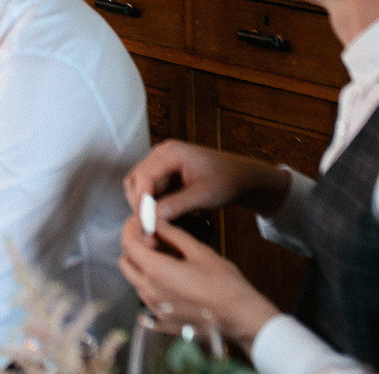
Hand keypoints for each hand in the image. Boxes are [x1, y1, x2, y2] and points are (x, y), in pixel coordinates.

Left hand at [119, 213, 279, 343]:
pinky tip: (168, 281)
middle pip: (126, 263)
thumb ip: (171, 234)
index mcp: (156, 271)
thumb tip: (154, 219)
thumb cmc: (225, 285)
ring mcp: (156, 310)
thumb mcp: (198, 251)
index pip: (128, 243)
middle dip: (134, 246)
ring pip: (135, 282)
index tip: (141, 221)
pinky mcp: (164, 322)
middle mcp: (150, 292)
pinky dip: (151, 287)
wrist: (242, 318)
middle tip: (152, 238)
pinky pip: (147, 302)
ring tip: (165, 258)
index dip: (131, 228)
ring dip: (142, 266)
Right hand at [125, 141, 288, 219]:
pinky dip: (152, 204)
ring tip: (155, 224)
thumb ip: (178, 204)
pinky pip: (150, 190)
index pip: (144, 174)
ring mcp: (162, 163)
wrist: (242, 176)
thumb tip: (155, 216)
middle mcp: (162, 154)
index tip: (143, 220)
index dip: (141, 198)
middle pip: (136, 179)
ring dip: (144, 205)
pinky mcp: (165, 174)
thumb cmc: (227, 180)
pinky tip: (162, 217)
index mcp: (171, 153)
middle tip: (148, 226)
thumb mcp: (204, 194)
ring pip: (140, 186)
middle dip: (139, 203)